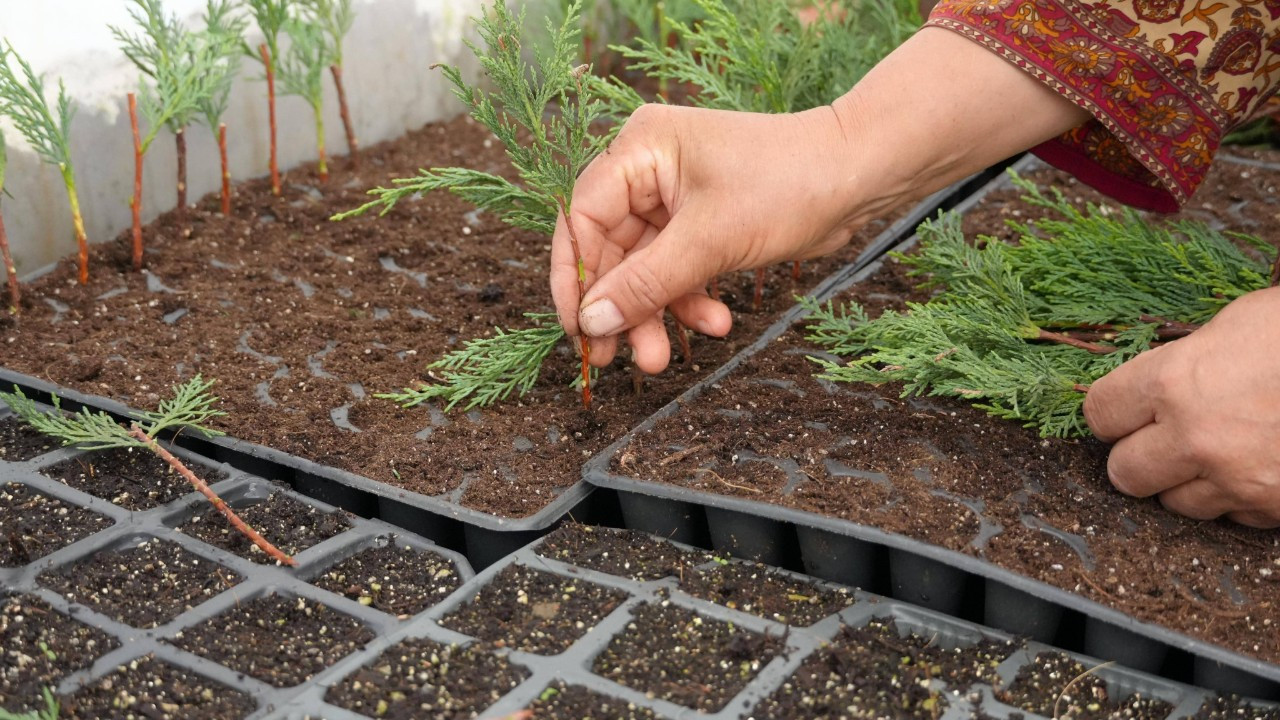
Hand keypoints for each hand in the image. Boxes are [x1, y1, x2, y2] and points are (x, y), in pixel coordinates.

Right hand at [550, 103, 864, 373]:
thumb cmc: (790, 183)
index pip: (582, 217)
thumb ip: (645, 284)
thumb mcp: (710, 240)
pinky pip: (677, 271)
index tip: (579, 329)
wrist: (860, 177)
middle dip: (621, 307)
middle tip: (617, 359)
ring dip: (655, 314)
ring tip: (663, 360)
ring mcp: (675, 198)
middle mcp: (649, 169)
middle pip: (611, 251)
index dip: (576, 278)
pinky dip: (689, 301)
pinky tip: (716, 323)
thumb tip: (591, 323)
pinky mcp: (703, 224)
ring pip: (644, 269)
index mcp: (639, 149)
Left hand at [1084, 287, 1279, 526]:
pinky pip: (1234, 517)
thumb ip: (1188, 359)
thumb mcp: (1238, 324)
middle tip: (1161, 440)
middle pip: (1124, 473)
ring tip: (1220, 451)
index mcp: (1175, 381)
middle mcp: (1196, 437)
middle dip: (1137, 457)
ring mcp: (1238, 479)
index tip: (1124, 410)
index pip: (1100, 413)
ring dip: (1190, 482)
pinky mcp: (1276, 507)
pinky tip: (1261, 466)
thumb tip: (1159, 381)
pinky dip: (1239, 499)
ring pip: (1177, 504)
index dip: (1111, 412)